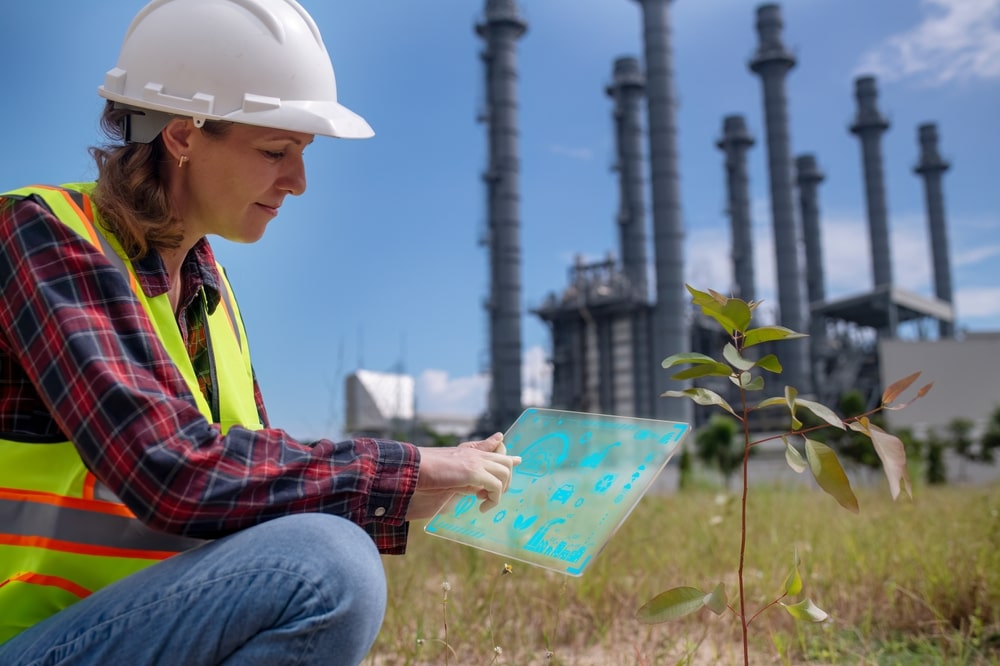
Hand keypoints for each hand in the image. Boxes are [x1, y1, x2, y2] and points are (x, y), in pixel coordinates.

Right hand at [406, 433, 520, 519]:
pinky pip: (496, 486)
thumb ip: (466, 479)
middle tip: (491, 497)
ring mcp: (476, 461)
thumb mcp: (450, 476)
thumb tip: (478, 489)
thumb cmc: (425, 475)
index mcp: (469, 452)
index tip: (518, 460)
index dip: (508, 456)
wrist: (413, 469)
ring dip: (499, 492)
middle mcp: (475, 454)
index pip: (495, 449)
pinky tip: (481, 507)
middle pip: (506, 462)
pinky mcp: (474, 473)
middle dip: (506, 481)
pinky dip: (493, 499)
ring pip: (505, 473)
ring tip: (484, 503)